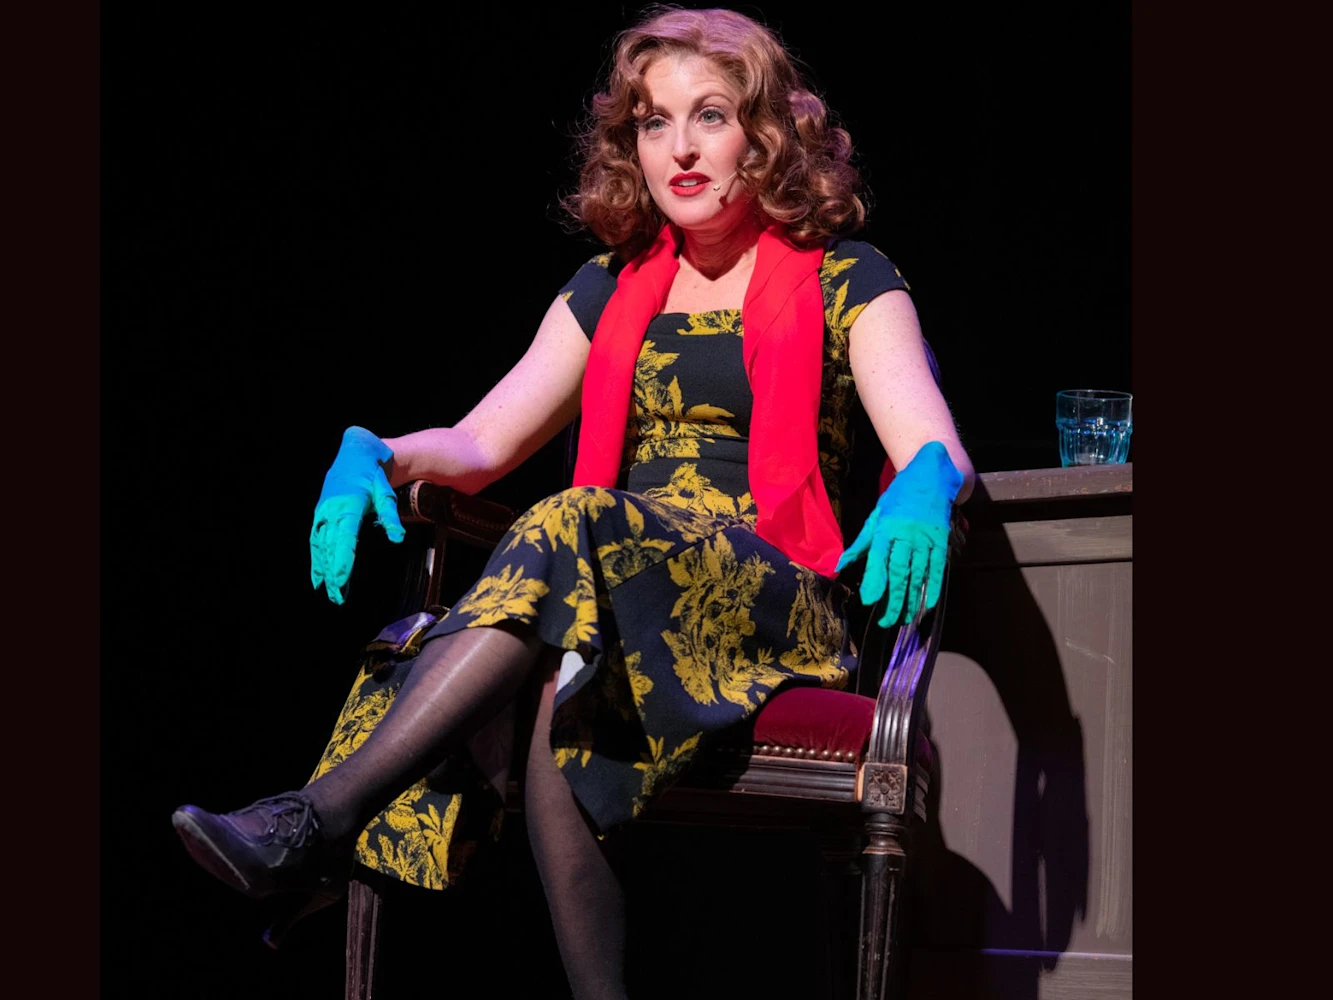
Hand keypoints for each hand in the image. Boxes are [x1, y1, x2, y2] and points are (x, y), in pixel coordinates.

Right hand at [309, 426, 404, 603]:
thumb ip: (390, 516)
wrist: (355, 452)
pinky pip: (316, 541)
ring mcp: (323, 513)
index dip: (341, 558)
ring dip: (324, 570)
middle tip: (337, 597)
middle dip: (332, 573)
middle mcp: (331, 510)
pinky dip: (316, 559)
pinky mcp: (321, 515)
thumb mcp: (386, 493)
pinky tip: (318, 578)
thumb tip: (397, 538)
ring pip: (321, 547)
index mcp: (348, 505)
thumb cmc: (373, 474)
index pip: (344, 537)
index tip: (340, 578)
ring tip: (329, 592)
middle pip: (330, 547)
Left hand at [835, 441, 961, 626]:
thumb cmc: (899, 497)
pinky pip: (937, 566)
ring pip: (917, 572)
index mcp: (885, 528)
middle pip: (899, 571)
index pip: (878, 559)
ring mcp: (925, 537)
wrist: (931, 474)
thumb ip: (861, 542)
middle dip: (894, 598)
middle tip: (888, 620)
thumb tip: (841, 564)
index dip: (874, 581)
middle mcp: (905, 534)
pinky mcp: (940, 538)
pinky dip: (934, 585)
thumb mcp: (877, 515)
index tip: (869, 600)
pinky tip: (929, 602)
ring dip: (912, 597)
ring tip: (906, 617)